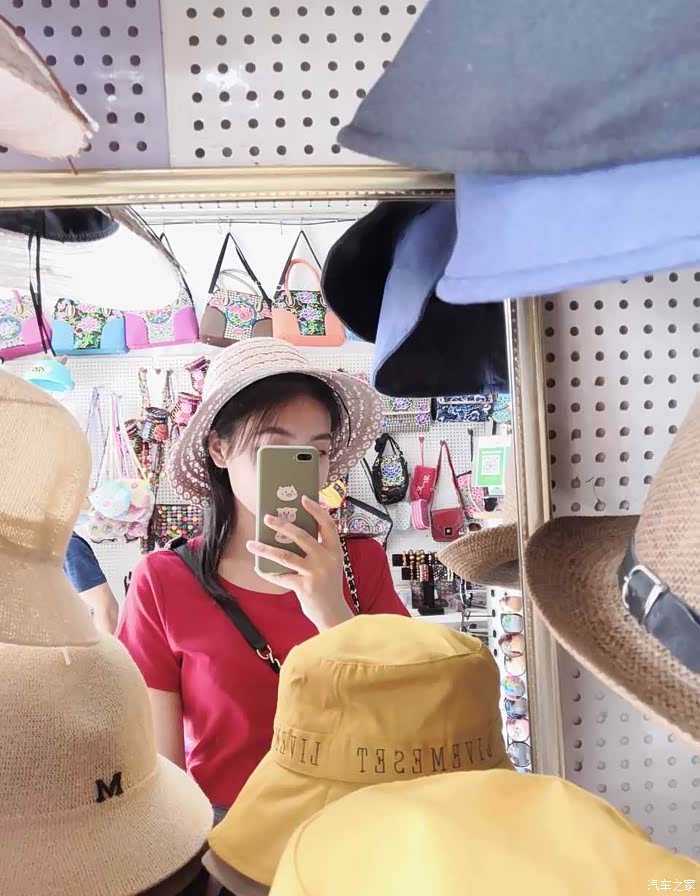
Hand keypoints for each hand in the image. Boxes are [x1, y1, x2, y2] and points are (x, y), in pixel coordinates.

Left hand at [246, 496, 353, 631]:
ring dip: (266, 549)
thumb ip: (319, 549)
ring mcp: (315, 573)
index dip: (316, 510)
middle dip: (282, 525)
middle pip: (302, 536)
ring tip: (252, 544)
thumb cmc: (328, 586)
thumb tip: (294, 532)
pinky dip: (268, 572)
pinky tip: (258, 568)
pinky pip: (281, 576)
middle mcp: (327, 559)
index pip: (328, 525)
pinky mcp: (304, 586)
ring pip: (286, 555)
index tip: (304, 499)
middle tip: (267, 517)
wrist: (333, 613)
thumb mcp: (331, 564)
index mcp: (335, 550)